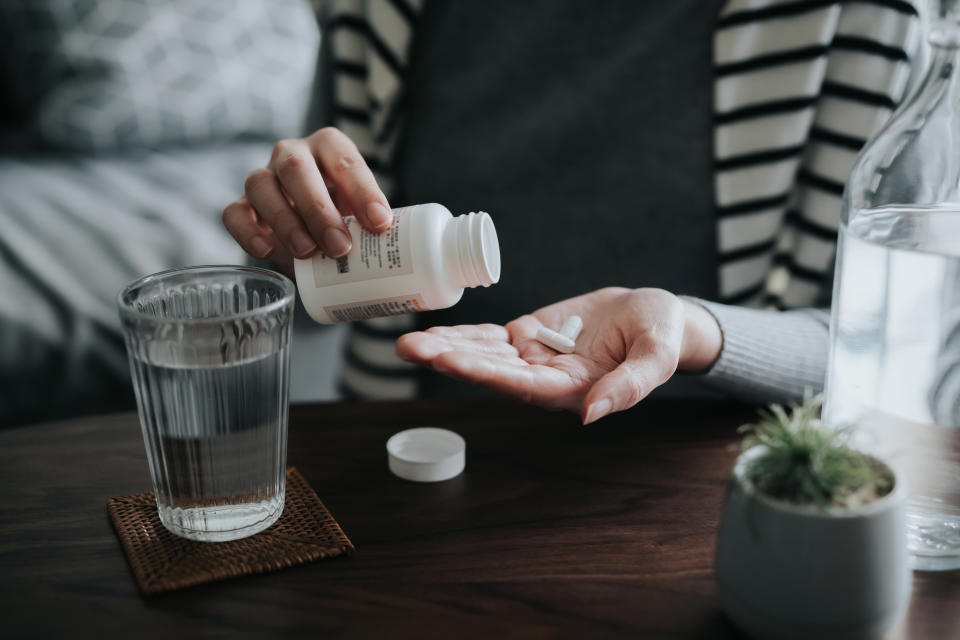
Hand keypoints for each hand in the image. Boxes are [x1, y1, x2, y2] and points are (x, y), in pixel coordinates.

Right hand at [222, 127, 391, 273]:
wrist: (314, 233)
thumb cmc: (348, 219)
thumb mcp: (367, 215)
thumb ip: (381, 227)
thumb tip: (412, 261)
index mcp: (330, 147)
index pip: (345, 160)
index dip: (362, 190)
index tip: (380, 223)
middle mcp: (292, 154)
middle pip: (296, 167)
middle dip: (318, 208)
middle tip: (339, 246)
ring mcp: (264, 177)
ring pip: (260, 185)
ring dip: (285, 220)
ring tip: (307, 253)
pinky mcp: (242, 206)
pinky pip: (234, 212)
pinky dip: (247, 231)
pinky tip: (266, 251)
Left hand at [396, 288, 722, 423]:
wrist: (654, 315)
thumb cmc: (661, 335)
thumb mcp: (657, 355)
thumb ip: (629, 387)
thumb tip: (592, 415)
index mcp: (573, 390)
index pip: (523, 386)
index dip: (487, 374)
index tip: (452, 362)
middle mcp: (545, 379)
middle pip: (492, 372)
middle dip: (450, 359)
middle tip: (410, 348)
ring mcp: (533, 357)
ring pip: (483, 354)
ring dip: (446, 348)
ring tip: (408, 343)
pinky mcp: (527, 336)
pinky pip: (490, 337)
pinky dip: (462, 334)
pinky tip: (432, 332)